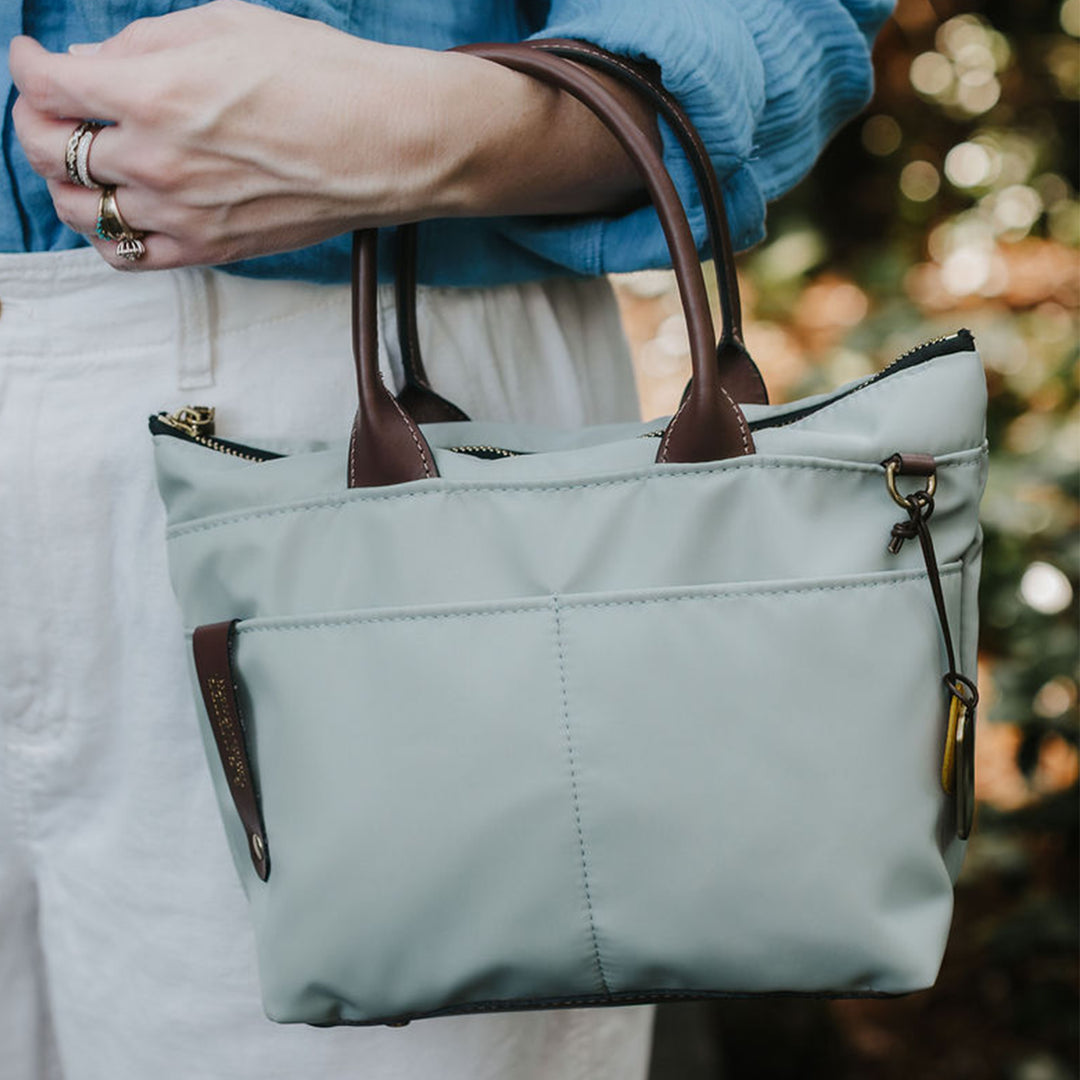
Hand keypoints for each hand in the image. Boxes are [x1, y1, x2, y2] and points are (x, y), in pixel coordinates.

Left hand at [9, 0, 647, 271]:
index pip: (47, 84)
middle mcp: (155, 161)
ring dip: (63, 180)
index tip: (34, 57)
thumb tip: (97, 64)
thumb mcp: (226, 24)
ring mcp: (181, 214)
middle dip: (33, 119)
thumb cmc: (324, 77)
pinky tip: (115, 211)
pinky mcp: (211, 250)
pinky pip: (130, 256)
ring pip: (80, 209)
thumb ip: (145, 44)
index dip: (27, 63)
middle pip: (48, 149)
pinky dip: (106, 233)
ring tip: (78, 162)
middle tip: (48, 106)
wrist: (389, 144)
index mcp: (153, 93)